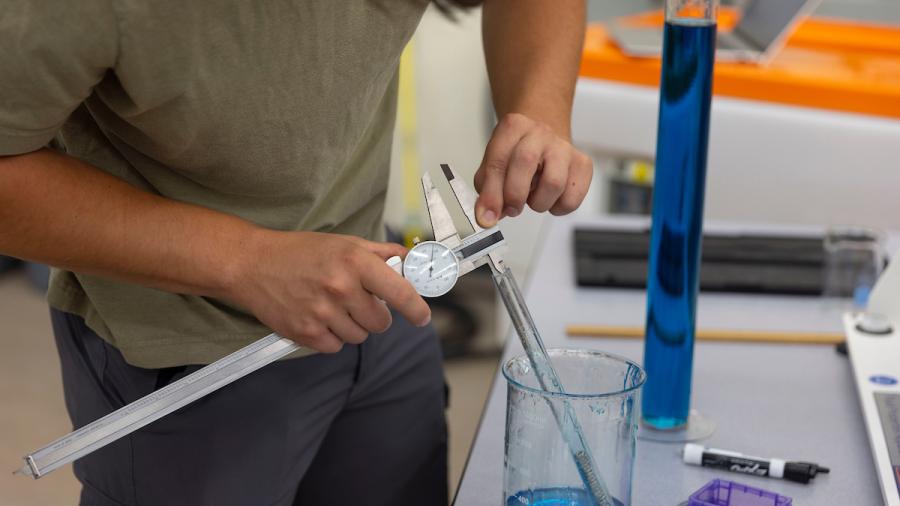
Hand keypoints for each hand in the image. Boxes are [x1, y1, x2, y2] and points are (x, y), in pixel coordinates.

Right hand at [230, 231, 430, 352]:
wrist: (252, 265)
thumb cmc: (299, 252)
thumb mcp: (343, 243)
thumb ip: (378, 253)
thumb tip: (408, 260)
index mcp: (354, 261)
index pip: (399, 292)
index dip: (416, 308)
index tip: (422, 317)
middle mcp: (341, 287)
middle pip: (381, 322)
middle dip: (374, 315)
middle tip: (356, 301)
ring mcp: (322, 312)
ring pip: (359, 336)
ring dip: (352, 326)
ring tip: (332, 306)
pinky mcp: (306, 333)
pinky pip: (336, 347)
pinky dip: (331, 337)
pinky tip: (317, 317)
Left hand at [473, 113, 592, 227]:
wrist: (544, 140)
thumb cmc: (517, 154)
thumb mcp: (494, 165)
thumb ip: (488, 190)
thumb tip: (488, 217)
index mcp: (513, 127)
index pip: (498, 160)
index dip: (491, 193)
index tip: (487, 216)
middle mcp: (540, 132)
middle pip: (526, 162)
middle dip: (515, 195)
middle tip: (512, 208)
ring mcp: (564, 147)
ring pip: (554, 183)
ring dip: (539, 202)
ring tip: (533, 197)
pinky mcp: (583, 164)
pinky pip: (571, 198)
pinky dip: (558, 207)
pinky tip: (551, 198)